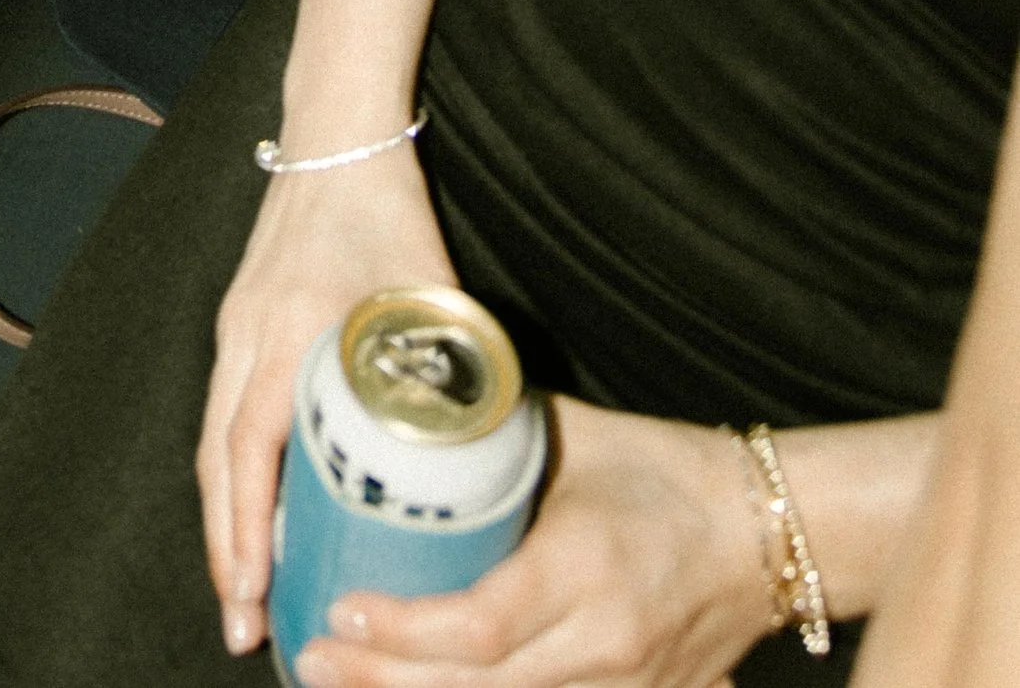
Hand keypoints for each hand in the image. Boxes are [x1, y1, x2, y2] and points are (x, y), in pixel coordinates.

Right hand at [202, 143, 458, 650]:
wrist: (336, 133)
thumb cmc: (387, 209)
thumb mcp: (428, 293)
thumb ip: (451, 365)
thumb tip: (492, 455)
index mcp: (287, 332)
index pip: (248, 449)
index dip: (246, 529)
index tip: (253, 596)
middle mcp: (246, 335)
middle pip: (217, 461)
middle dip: (226, 551)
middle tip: (245, 626)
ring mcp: (236, 327)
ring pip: (214, 441)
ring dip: (225, 519)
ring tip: (244, 591)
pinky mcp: (241, 321)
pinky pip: (224, 411)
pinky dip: (231, 472)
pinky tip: (253, 509)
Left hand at [292, 401, 773, 687]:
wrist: (765, 530)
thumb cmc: (664, 470)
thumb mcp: (571, 439)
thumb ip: (491, 442)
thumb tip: (401, 416)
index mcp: (585, 566)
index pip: (477, 623)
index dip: (399, 632)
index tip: (340, 607)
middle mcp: (604, 641)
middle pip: (475, 686)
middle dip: (382, 680)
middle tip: (311, 657)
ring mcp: (623, 686)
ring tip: (343, 682)